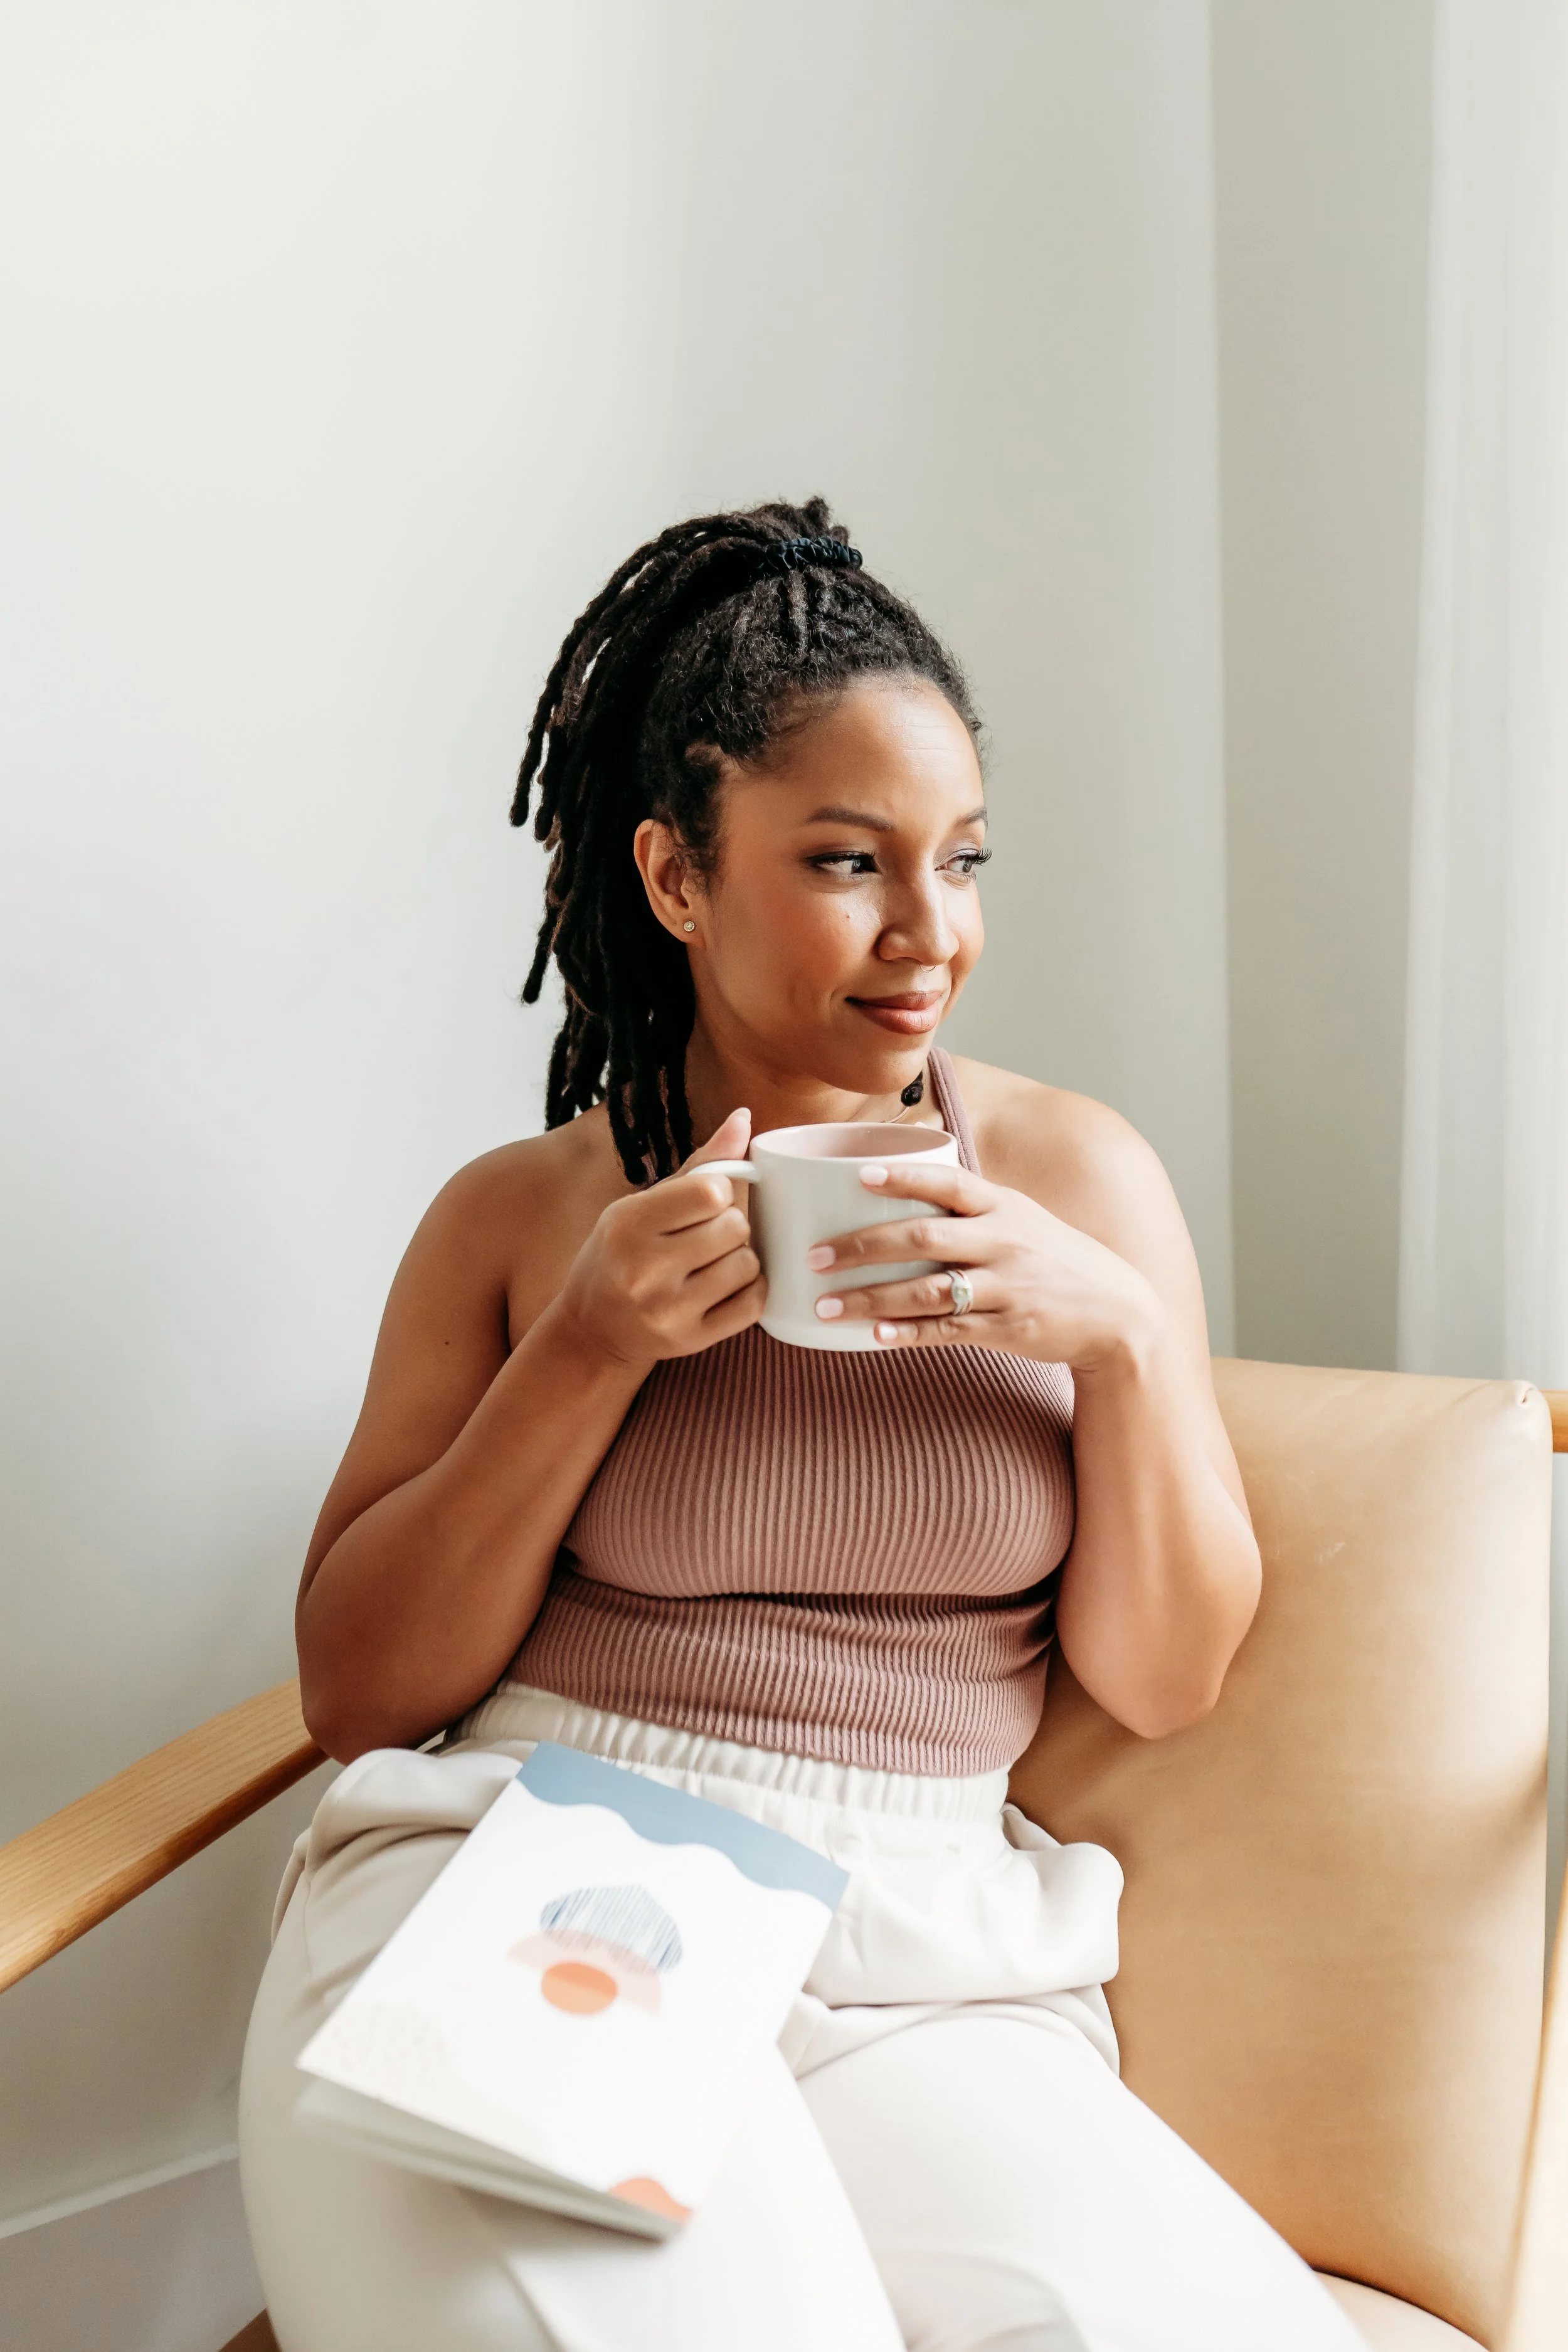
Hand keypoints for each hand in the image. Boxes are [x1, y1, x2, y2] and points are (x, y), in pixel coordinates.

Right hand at [554, 1109, 765, 1368]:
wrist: (592, 1331)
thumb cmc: (619, 1256)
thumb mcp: (640, 1206)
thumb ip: (697, 1165)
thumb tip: (743, 1119)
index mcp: (627, 1225)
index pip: (710, 1191)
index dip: (719, 1191)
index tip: (705, 1201)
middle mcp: (644, 1270)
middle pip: (734, 1226)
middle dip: (729, 1224)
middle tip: (708, 1233)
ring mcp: (668, 1311)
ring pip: (747, 1264)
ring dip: (740, 1257)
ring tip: (713, 1260)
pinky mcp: (691, 1341)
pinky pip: (753, 1303)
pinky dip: (749, 1289)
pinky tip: (726, 1285)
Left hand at [807, 1160, 1158, 1368]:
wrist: (1118, 1313)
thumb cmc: (1054, 1259)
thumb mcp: (1021, 1217)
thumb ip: (969, 1204)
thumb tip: (903, 1175)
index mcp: (1003, 1206)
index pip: (947, 1182)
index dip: (902, 1177)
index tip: (857, 1176)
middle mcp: (1003, 1242)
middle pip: (921, 1238)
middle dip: (861, 1246)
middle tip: (813, 1256)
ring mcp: (1005, 1288)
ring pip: (925, 1291)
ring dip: (869, 1298)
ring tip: (825, 1304)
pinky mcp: (1006, 1329)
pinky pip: (947, 1332)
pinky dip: (908, 1334)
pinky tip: (874, 1335)